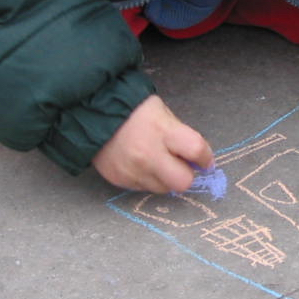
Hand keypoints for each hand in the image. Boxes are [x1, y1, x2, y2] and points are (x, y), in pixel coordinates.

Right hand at [92, 95, 213, 193]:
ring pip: (163, 188)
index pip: (197, 150)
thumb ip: (179, 135)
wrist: (92, 113)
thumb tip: (195, 157)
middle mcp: (149, 154)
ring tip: (156, 162)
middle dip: (186, 175)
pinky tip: (139, 164)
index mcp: (163, 131)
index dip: (206, 158)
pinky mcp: (119, 180)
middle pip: (183, 182)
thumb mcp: (162, 113)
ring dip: (165, 178)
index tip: (205, 161)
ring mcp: (133, 170)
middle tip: (181, 166)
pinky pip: (142, 188)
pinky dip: (146, 179)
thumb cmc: (132, 110)